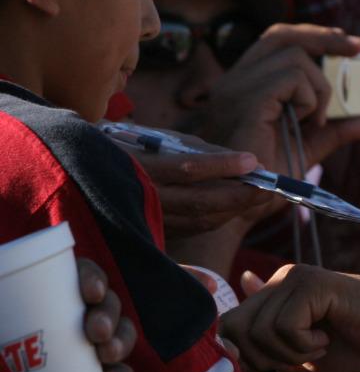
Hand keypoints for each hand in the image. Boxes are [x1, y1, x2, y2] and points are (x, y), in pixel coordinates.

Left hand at [9, 259, 141, 371]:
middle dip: (110, 315)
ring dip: (122, 342)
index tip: (89, 292)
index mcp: (52, 292)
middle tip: (95, 332)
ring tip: (105, 355)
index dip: (93, 277)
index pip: (82, 274)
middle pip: (107, 304)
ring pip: (120, 336)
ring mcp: (85, 348)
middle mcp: (75, 315)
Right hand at [117, 136, 268, 237]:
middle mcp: (140, 198)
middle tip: (269, 185)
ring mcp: (145, 220)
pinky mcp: (151, 233)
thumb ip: (194, 149)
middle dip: (240, 194)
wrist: (78, 176)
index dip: (223, 166)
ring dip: (233, 209)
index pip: (188, 168)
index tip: (253, 160)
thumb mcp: (152, 138)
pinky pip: (191, 229)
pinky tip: (234, 208)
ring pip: (199, 221)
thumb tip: (238, 159)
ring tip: (258, 195)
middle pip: (200, 201)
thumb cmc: (122, 148)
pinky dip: (217, 219)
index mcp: (137, 167)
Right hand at [196, 23, 359, 175]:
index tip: (352, 44)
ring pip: (295, 58)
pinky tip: (304, 123)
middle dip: (326, 37)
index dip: (315, 35)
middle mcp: (235, 80)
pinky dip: (309, 99)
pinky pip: (291, 80)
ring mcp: (236, 89)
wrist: (243, 205)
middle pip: (282, 35)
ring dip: (319, 88)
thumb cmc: (266, 177)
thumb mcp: (310, 148)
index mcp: (246, 83)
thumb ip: (336, 131)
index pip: (278, 40)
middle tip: (359, 48)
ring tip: (314, 120)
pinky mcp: (245, 102)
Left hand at [224, 264, 359, 371]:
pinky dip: (303, 346)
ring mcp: (295, 278)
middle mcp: (280, 279)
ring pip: (257, 330)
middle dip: (261, 357)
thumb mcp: (303, 356)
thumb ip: (268, 352)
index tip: (277, 369)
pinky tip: (326, 341)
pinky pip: (283, 326)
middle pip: (233, 327)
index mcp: (276, 294)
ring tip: (319, 348)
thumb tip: (229, 354)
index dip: (242, 355)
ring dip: (288, 353)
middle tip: (297, 361)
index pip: (229, 325)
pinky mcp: (312, 284)